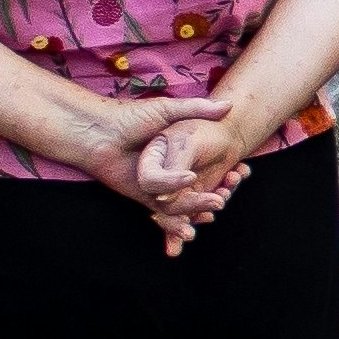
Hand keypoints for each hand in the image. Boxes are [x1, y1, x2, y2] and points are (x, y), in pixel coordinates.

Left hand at [110, 106, 248, 244]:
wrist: (99, 133)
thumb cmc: (130, 117)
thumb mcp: (167, 110)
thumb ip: (197, 108)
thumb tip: (228, 106)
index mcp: (179, 152)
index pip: (208, 167)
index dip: (225, 174)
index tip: (239, 175)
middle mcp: (171, 170)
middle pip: (199, 190)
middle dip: (213, 199)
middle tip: (223, 199)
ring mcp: (158, 186)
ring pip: (183, 206)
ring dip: (196, 214)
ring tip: (208, 217)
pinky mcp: (144, 198)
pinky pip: (163, 216)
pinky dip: (174, 226)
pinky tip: (185, 232)